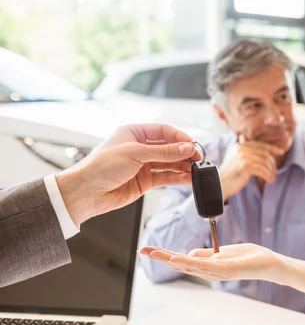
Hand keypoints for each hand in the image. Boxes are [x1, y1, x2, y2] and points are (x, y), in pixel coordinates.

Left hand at [56, 123, 200, 224]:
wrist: (87, 192)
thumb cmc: (101, 167)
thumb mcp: (135, 153)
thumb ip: (164, 152)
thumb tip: (187, 148)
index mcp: (134, 133)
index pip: (164, 131)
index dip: (180, 138)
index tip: (193, 145)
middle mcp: (139, 148)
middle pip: (169, 148)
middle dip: (184, 153)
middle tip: (198, 159)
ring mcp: (143, 165)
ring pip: (169, 163)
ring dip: (183, 166)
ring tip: (197, 170)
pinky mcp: (144, 181)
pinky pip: (165, 177)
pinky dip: (178, 178)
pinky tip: (188, 179)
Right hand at [138, 243, 284, 282]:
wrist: (270, 263)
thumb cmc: (249, 257)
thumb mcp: (223, 252)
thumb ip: (207, 254)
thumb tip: (188, 255)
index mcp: (208, 266)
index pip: (182, 260)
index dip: (164, 255)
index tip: (147, 249)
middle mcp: (210, 272)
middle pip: (181, 264)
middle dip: (161, 257)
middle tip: (143, 251)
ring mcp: (217, 272)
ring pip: (189, 265)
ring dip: (171, 259)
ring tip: (154, 253)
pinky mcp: (227, 269)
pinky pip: (206, 265)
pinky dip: (191, 262)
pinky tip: (178, 258)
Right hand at [219, 140, 283, 200]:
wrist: (220, 184)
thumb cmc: (230, 174)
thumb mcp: (236, 159)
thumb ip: (245, 152)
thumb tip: (255, 145)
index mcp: (240, 145)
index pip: (260, 145)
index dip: (272, 148)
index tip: (281, 152)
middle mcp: (241, 148)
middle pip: (264, 153)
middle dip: (272, 163)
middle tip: (274, 172)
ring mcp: (243, 156)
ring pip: (264, 162)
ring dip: (271, 171)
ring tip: (272, 177)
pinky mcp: (245, 165)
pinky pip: (262, 170)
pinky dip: (268, 175)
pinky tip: (270, 180)